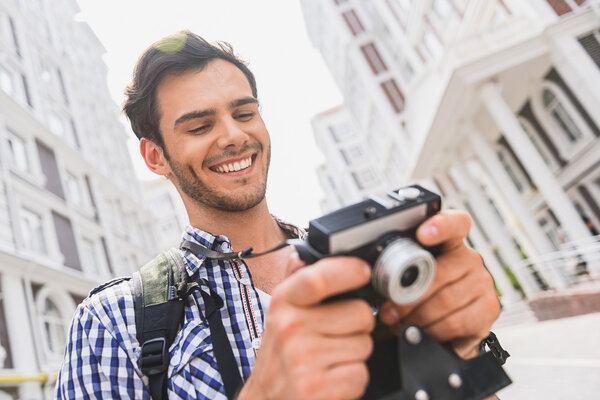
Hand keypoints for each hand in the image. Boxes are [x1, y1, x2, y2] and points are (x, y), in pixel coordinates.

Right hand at [239, 253, 374, 399]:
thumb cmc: (279, 357)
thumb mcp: (279, 314)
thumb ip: (294, 282)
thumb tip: (302, 254)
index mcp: (284, 302)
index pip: (319, 277)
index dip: (349, 270)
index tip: (363, 271)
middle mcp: (290, 327)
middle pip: (360, 313)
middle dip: (359, 326)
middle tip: (337, 335)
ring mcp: (302, 358)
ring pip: (364, 344)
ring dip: (355, 354)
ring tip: (331, 358)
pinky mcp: (316, 387)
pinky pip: (360, 373)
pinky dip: (353, 379)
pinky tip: (333, 378)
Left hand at [378, 209, 499, 357]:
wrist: (451, 327)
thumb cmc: (426, 297)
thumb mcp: (411, 278)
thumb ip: (400, 271)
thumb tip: (378, 280)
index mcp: (450, 243)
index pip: (455, 224)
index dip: (441, 226)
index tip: (423, 233)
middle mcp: (470, 259)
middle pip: (439, 273)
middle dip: (407, 298)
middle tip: (389, 312)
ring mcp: (482, 283)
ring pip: (445, 301)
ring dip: (418, 317)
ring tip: (403, 324)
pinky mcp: (489, 309)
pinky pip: (457, 322)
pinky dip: (435, 331)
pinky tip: (425, 332)